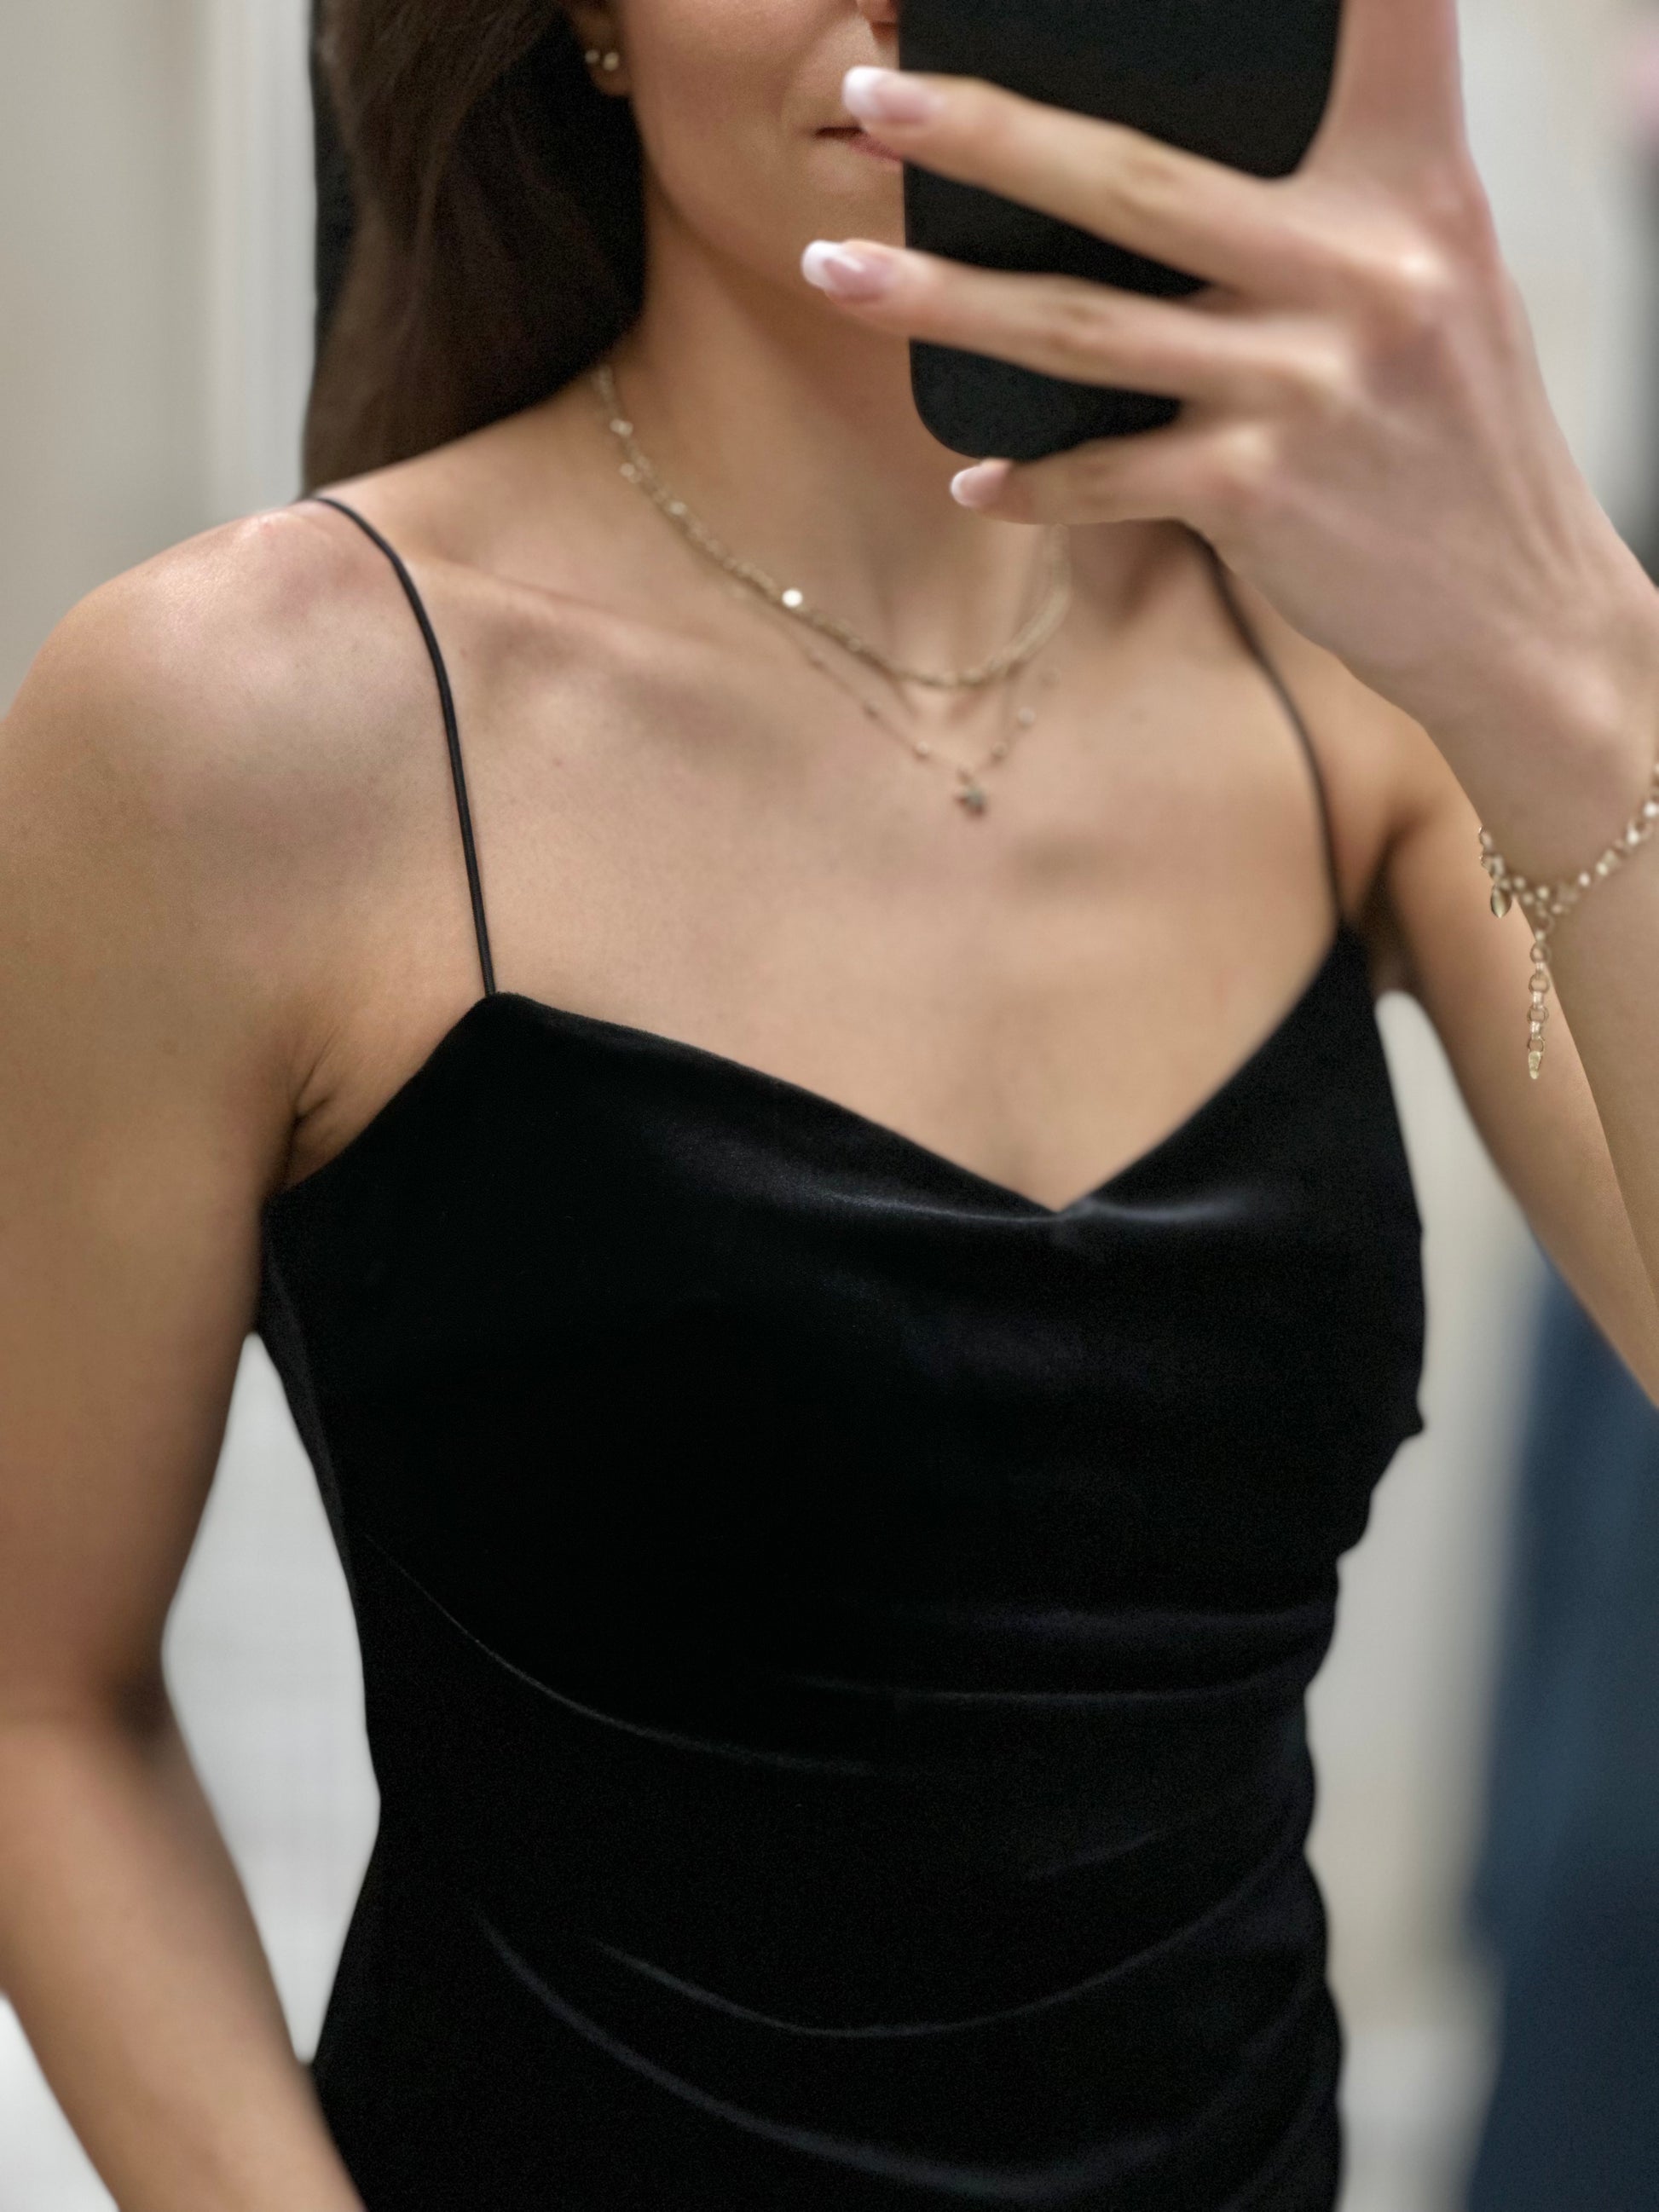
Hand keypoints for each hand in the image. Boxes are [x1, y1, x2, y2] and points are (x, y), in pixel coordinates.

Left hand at [803, 0, 1658, 825]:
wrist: (1518, 609)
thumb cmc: (1452, 436)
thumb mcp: (1440, 281)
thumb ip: (1342, 204)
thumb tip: (1155, 176)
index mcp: (1418, 185)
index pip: (1389, 21)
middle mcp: (1367, 267)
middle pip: (1136, 179)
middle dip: (985, 131)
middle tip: (867, 92)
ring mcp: (1308, 384)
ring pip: (1082, 327)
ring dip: (941, 300)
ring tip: (836, 270)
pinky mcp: (1260, 494)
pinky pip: (1106, 476)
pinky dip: (1031, 485)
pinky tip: (971, 481)